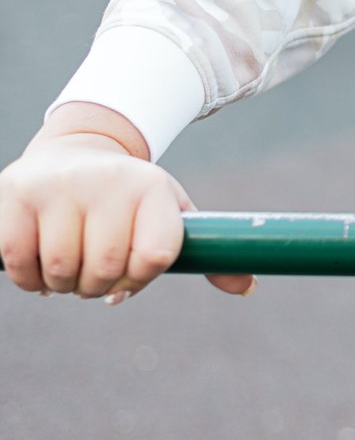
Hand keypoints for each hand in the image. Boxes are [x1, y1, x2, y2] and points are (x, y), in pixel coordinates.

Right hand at [0, 106, 253, 302]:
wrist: (76, 151)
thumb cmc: (130, 201)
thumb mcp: (172, 215)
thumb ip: (208, 254)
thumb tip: (246, 288)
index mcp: (153, 188)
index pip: (156, 257)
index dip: (139, 278)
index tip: (131, 273)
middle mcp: (110, 180)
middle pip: (105, 270)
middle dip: (97, 286)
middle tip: (92, 273)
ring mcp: (61, 184)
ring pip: (61, 271)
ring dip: (62, 285)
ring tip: (67, 266)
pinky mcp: (18, 192)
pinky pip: (19, 262)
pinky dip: (28, 279)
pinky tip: (37, 266)